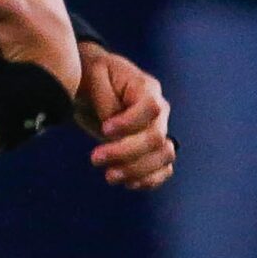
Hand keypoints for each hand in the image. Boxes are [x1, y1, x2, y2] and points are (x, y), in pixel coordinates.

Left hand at [77, 44, 176, 189]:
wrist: (93, 86)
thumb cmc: (92, 76)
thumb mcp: (92, 74)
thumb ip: (104, 98)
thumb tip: (112, 122)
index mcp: (146, 88)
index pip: (151, 108)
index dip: (130, 124)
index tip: (104, 129)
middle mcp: (159, 111)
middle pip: (156, 138)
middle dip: (125, 153)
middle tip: (95, 158)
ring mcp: (159, 131)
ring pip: (164, 157)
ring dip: (138, 171)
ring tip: (110, 176)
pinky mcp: (152, 150)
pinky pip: (163, 169)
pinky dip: (149, 180)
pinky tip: (127, 183)